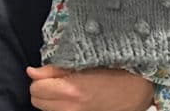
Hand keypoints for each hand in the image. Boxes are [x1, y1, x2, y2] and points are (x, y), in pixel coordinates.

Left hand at [27, 65, 153, 110]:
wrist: (137, 90)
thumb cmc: (114, 71)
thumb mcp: (84, 64)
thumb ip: (54, 70)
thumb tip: (32, 72)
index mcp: (71, 90)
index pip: (36, 88)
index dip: (41, 78)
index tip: (51, 74)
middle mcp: (70, 108)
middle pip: (37, 101)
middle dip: (43, 90)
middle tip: (58, 81)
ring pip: (46, 110)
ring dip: (51, 100)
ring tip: (67, 89)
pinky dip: (60, 107)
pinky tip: (73, 99)